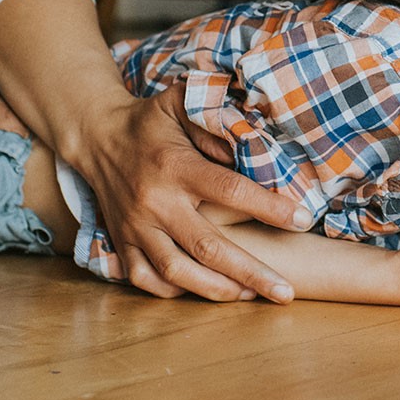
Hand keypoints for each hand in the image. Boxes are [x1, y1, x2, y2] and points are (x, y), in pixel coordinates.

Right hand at [75, 84, 313, 303]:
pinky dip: (176, 291)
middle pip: (208, 246)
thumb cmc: (151, 121)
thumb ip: (216, 120)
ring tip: (253, 296)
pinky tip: (206, 291)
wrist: (96, 137)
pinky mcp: (121, 243)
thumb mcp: (182, 103)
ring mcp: (135, 227)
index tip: (303, 220)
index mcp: (176, 166)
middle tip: (285, 292)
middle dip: (251, 272)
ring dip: (217, 289)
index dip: (269, 208)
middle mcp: (155, 202)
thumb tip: (252, 147)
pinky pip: (146, 279)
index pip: (229, 190)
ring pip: (177, 271)